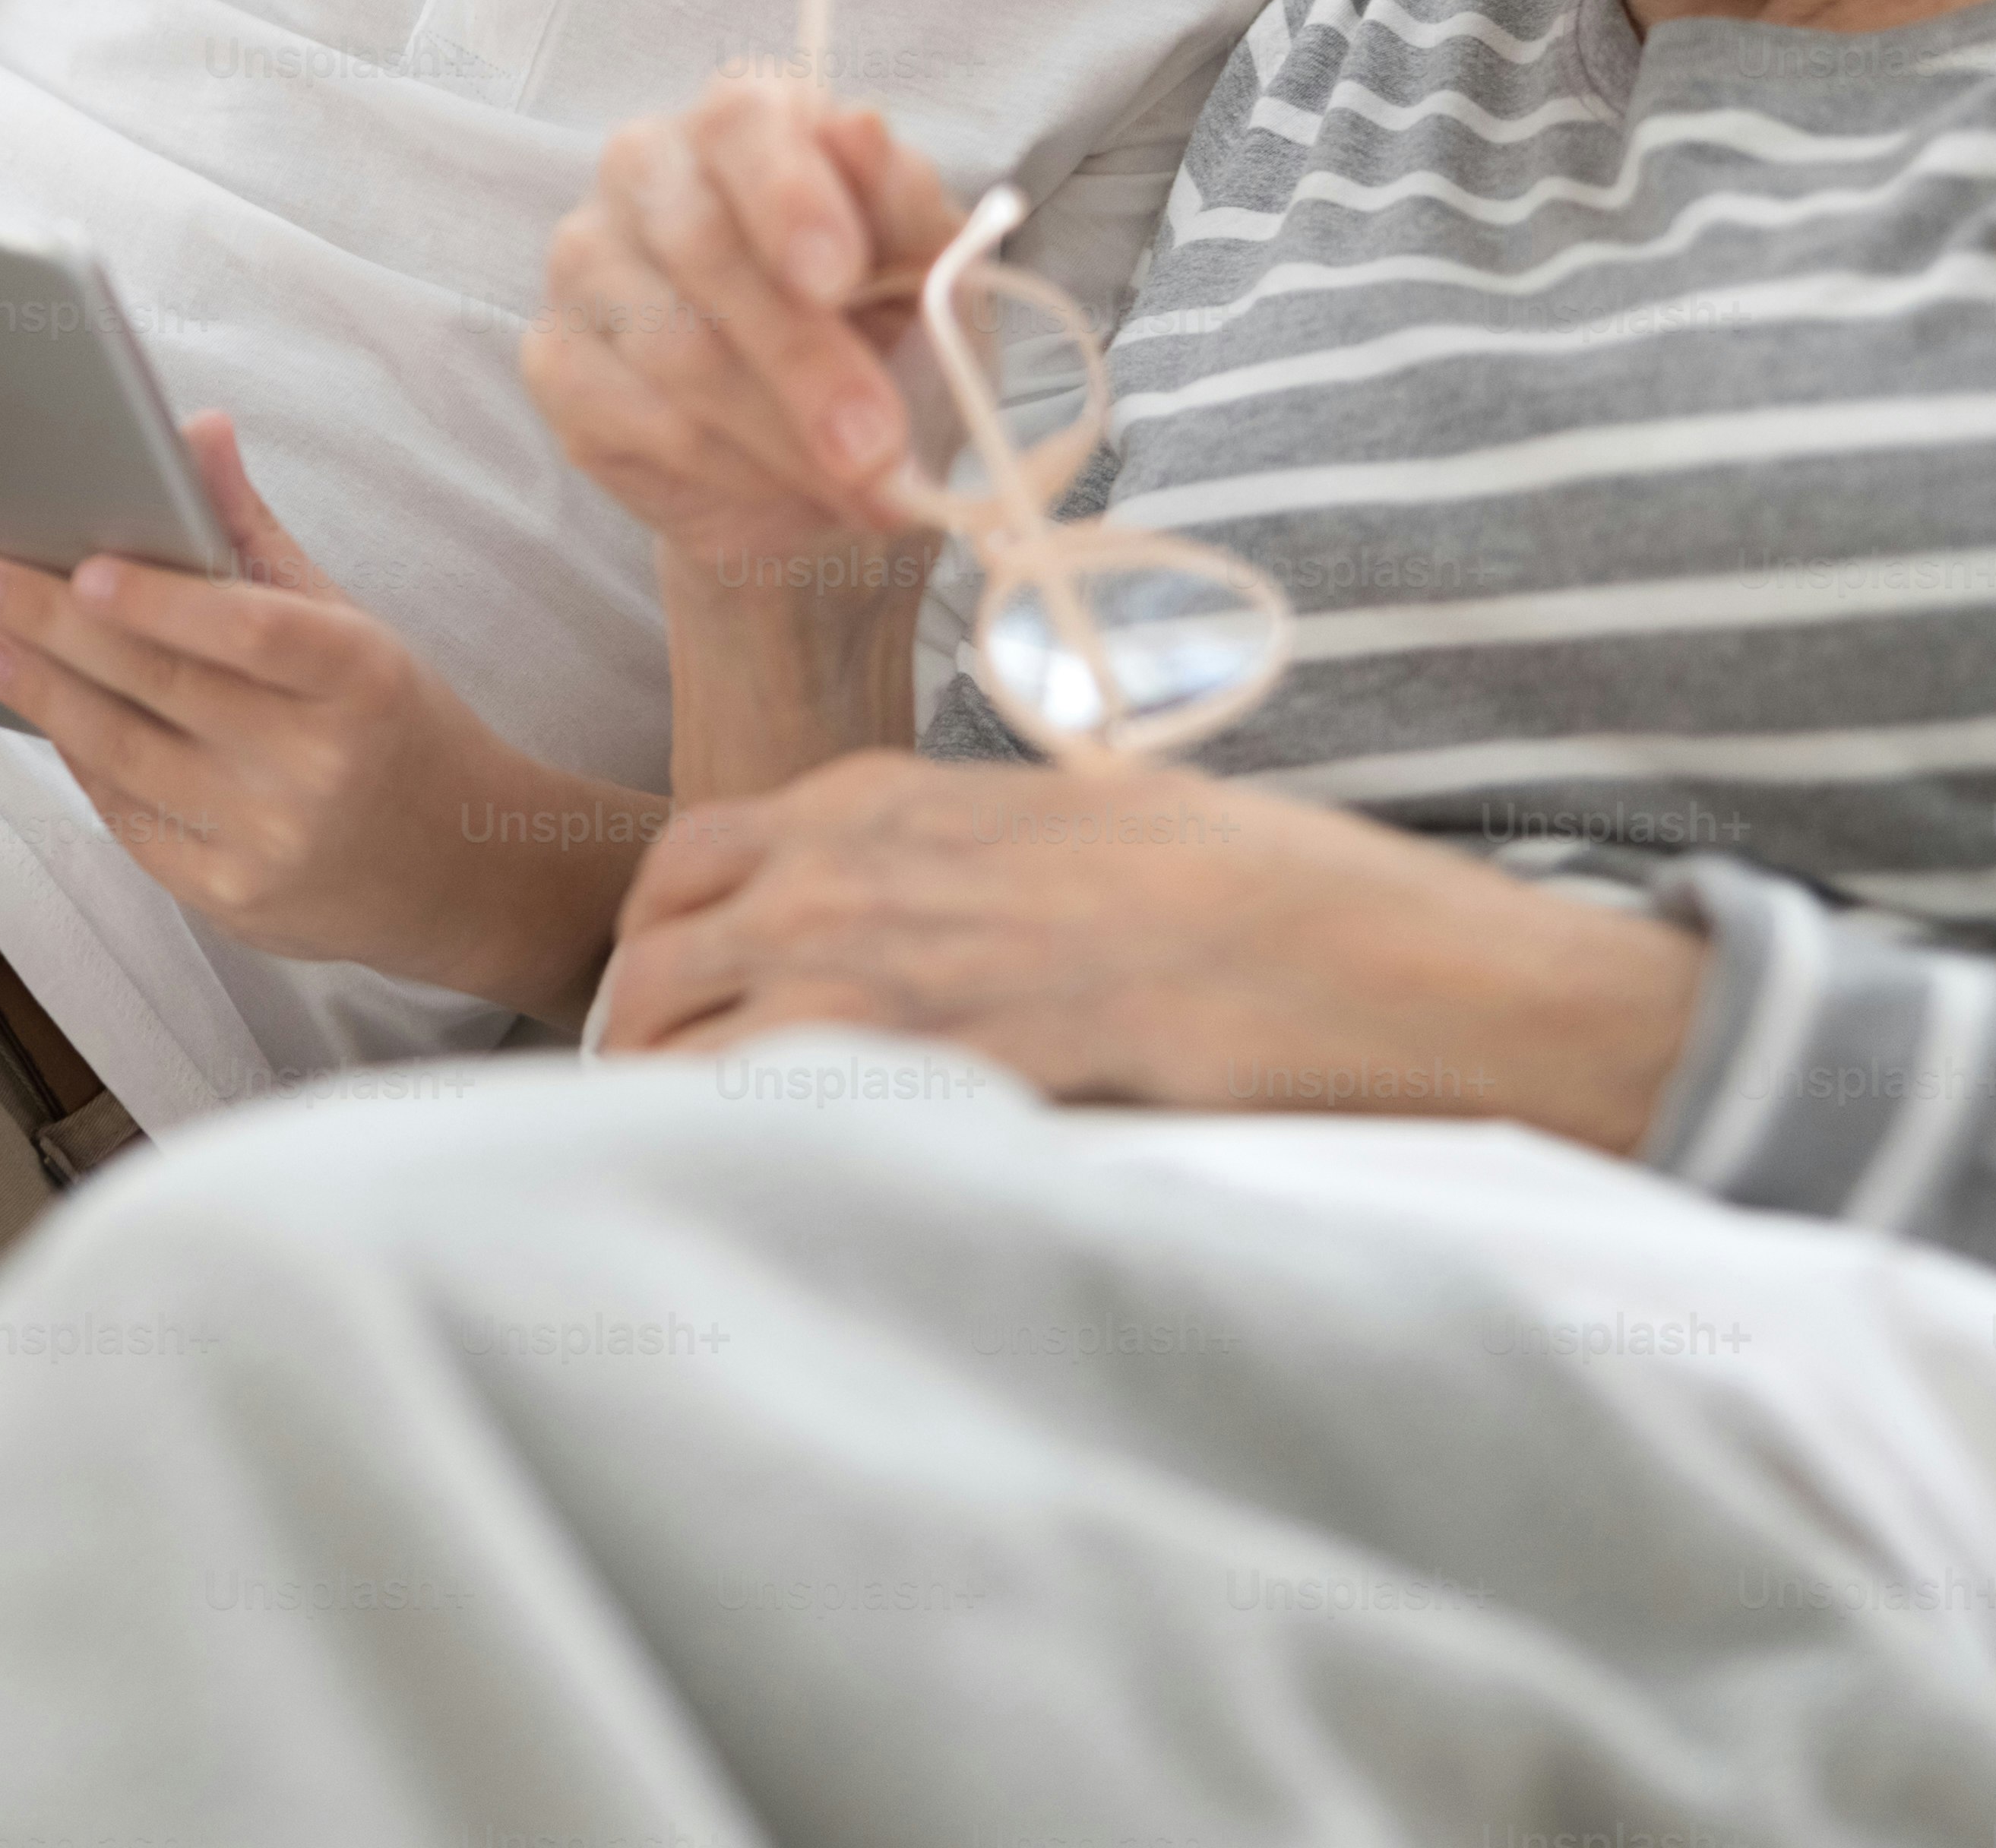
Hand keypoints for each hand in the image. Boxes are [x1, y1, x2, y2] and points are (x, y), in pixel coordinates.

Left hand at [0, 416, 651, 1027]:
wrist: (464, 873)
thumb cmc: (395, 724)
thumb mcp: (350, 624)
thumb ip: (257, 535)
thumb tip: (195, 429)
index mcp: (358, 678)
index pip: (248, 631)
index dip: (161, 600)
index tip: (81, 567)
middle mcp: (316, 765)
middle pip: (167, 689)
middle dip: (60, 632)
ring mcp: (271, 841)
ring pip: (132, 759)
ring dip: (50, 701)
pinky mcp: (232, 898)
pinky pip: (135, 822)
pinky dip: (85, 768)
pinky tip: (47, 722)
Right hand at [526, 71, 970, 564]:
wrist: (827, 464)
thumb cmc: (884, 339)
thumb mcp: (928, 273)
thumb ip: (904, 206)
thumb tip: (861, 130)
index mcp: (741, 124)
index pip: (741, 124)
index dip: (789, 197)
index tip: (839, 278)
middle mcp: (645, 169)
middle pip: (701, 247)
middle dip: (802, 357)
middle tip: (875, 446)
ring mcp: (585, 262)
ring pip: (671, 346)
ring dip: (778, 430)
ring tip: (860, 487)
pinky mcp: (554, 359)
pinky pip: (634, 415)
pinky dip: (726, 463)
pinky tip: (778, 481)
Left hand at [593, 752, 1708, 1154]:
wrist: (1363, 954)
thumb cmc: (1251, 890)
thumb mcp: (1077, 824)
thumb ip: (970, 852)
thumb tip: (922, 902)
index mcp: (888, 797)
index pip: (685, 859)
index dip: (656, 942)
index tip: (666, 1012)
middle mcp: (858, 864)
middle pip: (655, 956)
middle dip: (632, 1037)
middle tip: (647, 1121)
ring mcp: (891, 959)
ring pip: (685, 1038)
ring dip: (664, 1104)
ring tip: (681, 1180)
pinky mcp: (939, 1060)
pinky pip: (774, 1106)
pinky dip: (742, 1149)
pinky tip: (761, 1197)